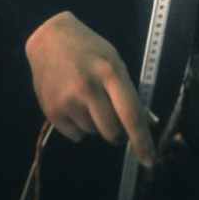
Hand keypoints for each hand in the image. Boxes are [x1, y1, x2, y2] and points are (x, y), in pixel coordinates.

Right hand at [25, 11, 156, 168]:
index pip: (130, 115)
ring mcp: (68, 101)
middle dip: (117, 131)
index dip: (142, 141)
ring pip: (94, 133)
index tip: (149, 160)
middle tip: (112, 116)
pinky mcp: (52, 111)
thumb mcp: (113, 61)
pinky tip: (72, 102)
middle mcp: (88, 88)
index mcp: (109, 71)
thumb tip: (146, 125)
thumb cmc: (88, 48)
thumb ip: (127, 92)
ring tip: (85, 97)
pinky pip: (76, 135)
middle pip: (112, 132)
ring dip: (95, 123)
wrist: (49, 39)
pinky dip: (79, 125)